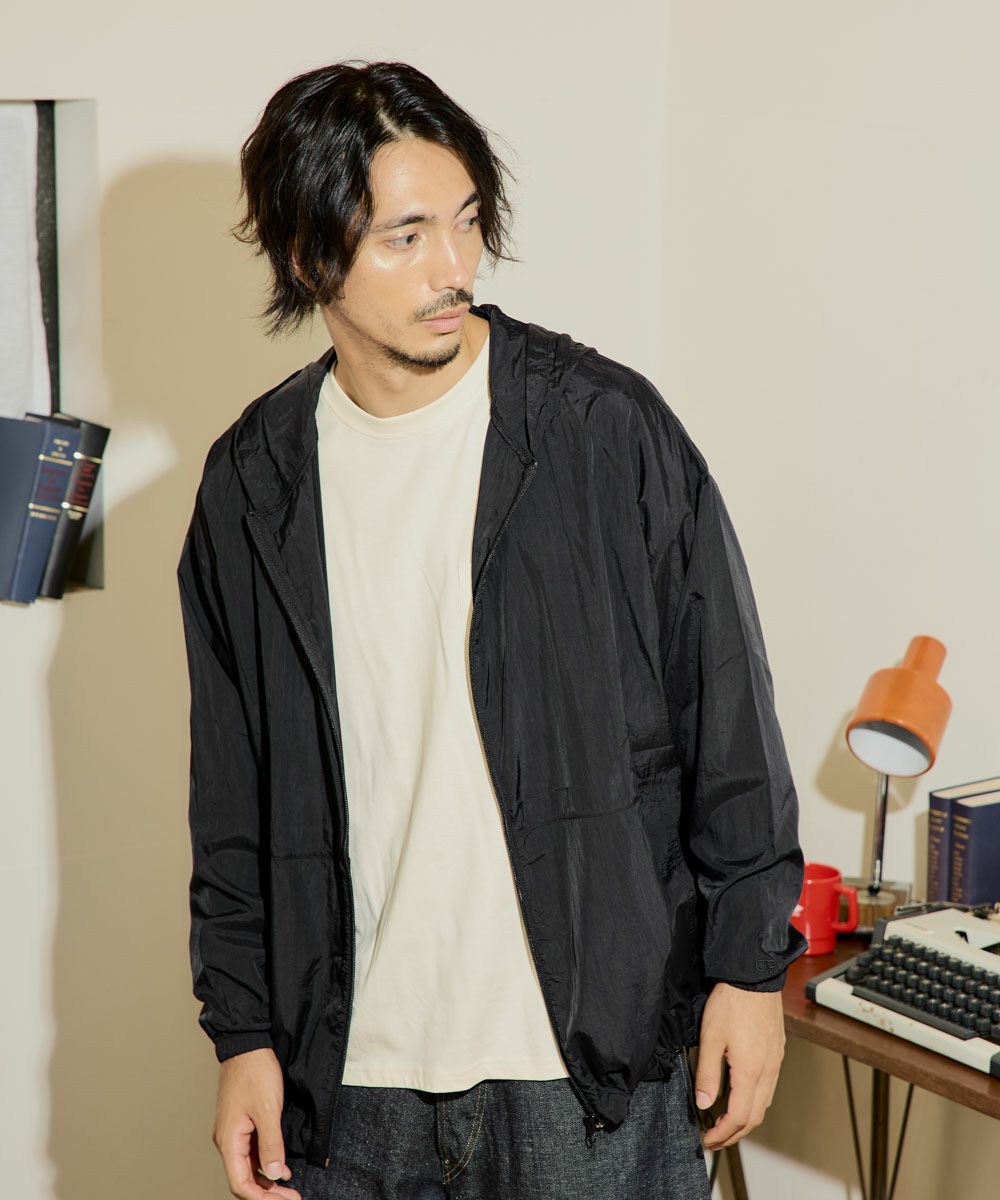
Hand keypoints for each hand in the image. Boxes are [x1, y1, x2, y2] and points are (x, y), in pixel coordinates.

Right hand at [213, 1047, 302, 1198]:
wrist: (248, 1044)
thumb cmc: (254, 1071)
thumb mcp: (268, 1109)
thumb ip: (271, 1143)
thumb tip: (274, 1173)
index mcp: (229, 1140)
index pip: (240, 1183)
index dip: (262, 1198)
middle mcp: (227, 1140)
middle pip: (244, 1178)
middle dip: (267, 1192)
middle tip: (291, 1197)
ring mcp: (234, 1131)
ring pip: (248, 1166)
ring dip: (267, 1179)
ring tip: (288, 1186)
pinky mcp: (242, 1123)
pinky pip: (251, 1151)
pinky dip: (265, 1162)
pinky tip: (280, 1165)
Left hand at [694, 982, 784, 1150]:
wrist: (753, 976)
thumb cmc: (732, 1002)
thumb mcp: (710, 1037)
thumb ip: (707, 1073)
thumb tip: (703, 1103)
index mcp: (751, 1071)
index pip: (739, 1117)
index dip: (723, 1134)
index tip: (708, 1139)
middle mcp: (768, 1071)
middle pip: (755, 1116)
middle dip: (734, 1133)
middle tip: (715, 1138)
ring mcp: (775, 1062)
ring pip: (764, 1103)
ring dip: (746, 1119)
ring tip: (725, 1122)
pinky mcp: (776, 1051)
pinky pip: (768, 1087)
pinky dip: (754, 1101)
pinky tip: (741, 1095)